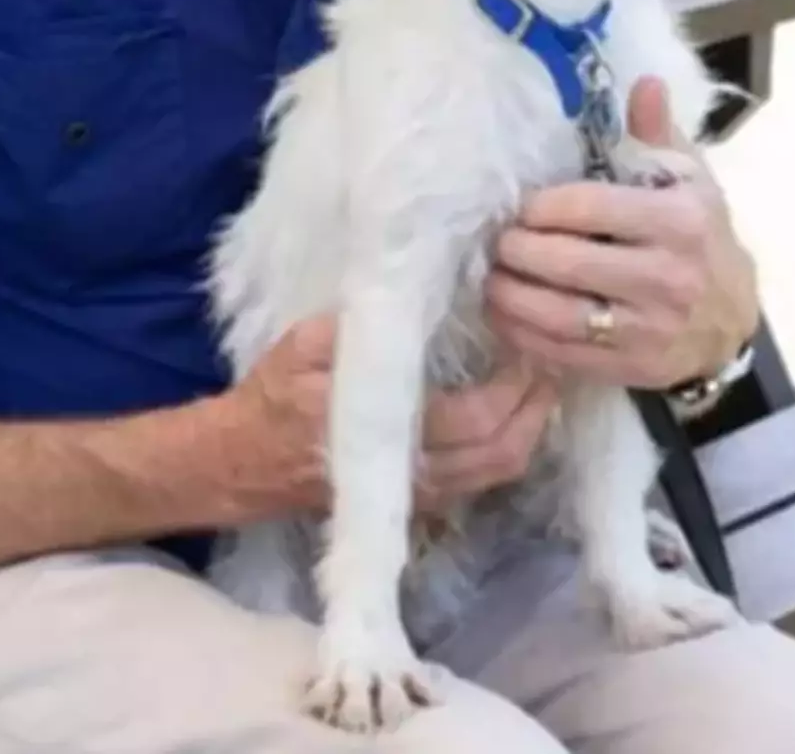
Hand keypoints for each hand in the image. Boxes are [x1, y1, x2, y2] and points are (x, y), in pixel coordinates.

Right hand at [220, 317, 559, 523]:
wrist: (240, 463)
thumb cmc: (270, 397)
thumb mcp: (301, 345)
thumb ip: (357, 328)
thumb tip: (411, 295)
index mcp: (385, 431)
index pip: (477, 419)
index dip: (516, 385)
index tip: (529, 340)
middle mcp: (413, 475)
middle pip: (504, 452)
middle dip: (539, 406)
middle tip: (554, 356)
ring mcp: (419, 494)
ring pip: (500, 471)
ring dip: (531, 427)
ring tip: (543, 377)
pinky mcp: (418, 500)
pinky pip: (483, 477)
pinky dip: (509, 443)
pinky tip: (514, 405)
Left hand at [484, 77, 759, 389]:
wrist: (733, 321)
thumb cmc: (699, 236)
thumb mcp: (688, 179)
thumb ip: (656, 132)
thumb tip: (643, 82)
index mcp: (679, 221)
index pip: (589, 207)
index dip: (541, 207)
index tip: (520, 206)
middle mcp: (668, 276)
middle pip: (566, 263)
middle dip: (517, 250)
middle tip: (496, 240)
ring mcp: (651, 329)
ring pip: (558, 314)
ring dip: (509, 296)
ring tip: (489, 277)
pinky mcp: (634, 367)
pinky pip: (563, 354)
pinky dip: (523, 335)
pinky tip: (503, 314)